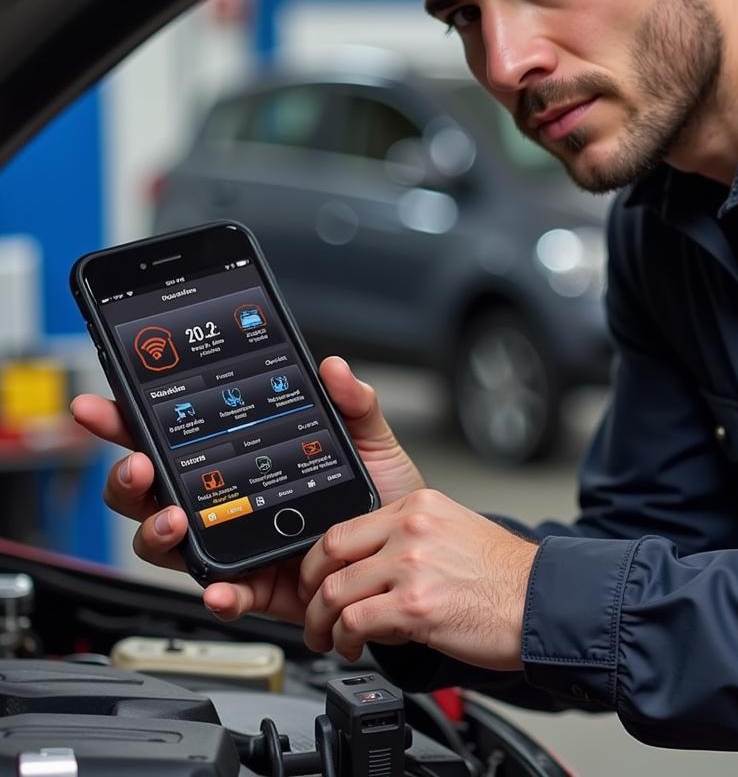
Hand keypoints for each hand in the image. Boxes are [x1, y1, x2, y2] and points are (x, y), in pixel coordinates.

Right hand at [69, 355, 425, 621]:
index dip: (130, 420)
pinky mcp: (260, 586)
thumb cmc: (381, 494)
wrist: (408, 554)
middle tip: (139, 465)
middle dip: (128, 477)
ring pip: (168, 542)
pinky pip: (225, 593)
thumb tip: (335, 368)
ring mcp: (237, 544)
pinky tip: (221, 587)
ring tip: (175, 520)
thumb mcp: (369, 441)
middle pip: (151, 490)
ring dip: (156, 530)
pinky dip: (217, 594)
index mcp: (241, 458)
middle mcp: (227, 502)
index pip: (174, 435)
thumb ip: (352, 404)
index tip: (104, 404)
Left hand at [299, 488, 537, 669]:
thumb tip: (374, 565)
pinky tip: (352, 648)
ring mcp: (412, 565)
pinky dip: (343, 641)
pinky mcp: (414, 605)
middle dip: (310, 588)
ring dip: (321, 623)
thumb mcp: (455, 531)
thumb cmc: (506, 577)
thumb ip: (412, 537)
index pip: (348, 525)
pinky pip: (353, 623)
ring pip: (333, 591)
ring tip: (328, 639)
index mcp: (420, 504)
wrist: (543, 602)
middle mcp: (412, 527)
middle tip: (311, 609)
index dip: (322, 558)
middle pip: (330, 552)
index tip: (319, 578)